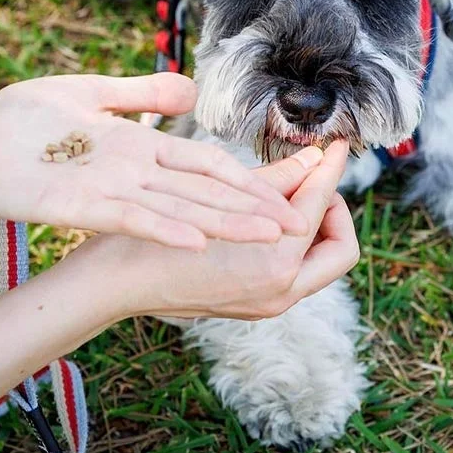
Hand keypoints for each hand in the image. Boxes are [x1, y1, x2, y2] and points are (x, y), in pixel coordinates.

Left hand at [0, 73, 306, 249]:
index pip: (202, 166)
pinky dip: (165, 230)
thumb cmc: (20, 122)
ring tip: (267, 238)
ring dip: (222, 226)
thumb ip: (139, 96)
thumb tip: (189, 93)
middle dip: (250, 209)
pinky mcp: (79, 205)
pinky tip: (197, 240)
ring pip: (178, 212)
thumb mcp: (88, 96)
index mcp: (138, 152)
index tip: (285, 190)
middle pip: (202, 193)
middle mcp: (133, 177)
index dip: (244, 179)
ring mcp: (109, 193)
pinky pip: (130, 219)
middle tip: (299, 226)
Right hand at [75, 141, 359, 320]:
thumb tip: (313, 158)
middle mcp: (280, 291)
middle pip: (339, 247)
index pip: (320, 204)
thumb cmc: (153, 237)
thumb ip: (274, 180)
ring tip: (286, 191)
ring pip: (319, 261)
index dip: (330, 168)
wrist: (113, 285)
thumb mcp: (215, 197)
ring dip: (313, 225)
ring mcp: (270, 305)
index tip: (339, 146)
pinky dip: (293, 243)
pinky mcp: (256, 306)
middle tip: (310, 178)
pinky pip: (296, 271)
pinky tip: (267, 215)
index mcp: (275, 264)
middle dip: (332, 208)